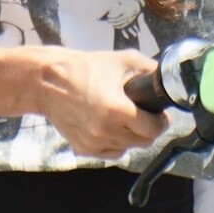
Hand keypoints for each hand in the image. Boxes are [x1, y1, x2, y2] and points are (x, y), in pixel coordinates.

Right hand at [37, 48, 168, 158]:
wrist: (47, 82)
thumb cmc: (84, 68)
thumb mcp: (122, 60)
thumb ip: (149, 70)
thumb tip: (166, 80)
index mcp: (117, 110)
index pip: (154, 129)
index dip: (161, 121)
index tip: (160, 115)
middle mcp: (105, 131)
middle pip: (144, 141)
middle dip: (148, 129)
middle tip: (144, 116)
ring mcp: (93, 143)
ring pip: (128, 148)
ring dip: (132, 136)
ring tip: (125, 119)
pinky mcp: (83, 149)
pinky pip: (111, 152)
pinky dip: (116, 142)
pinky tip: (110, 126)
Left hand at [104, 0, 142, 29]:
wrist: (137, 6)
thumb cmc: (128, 2)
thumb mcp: (122, 1)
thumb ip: (116, 2)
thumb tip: (110, 2)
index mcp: (124, 9)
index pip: (116, 15)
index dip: (111, 16)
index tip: (107, 16)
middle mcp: (127, 15)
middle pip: (117, 20)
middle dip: (111, 21)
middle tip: (107, 20)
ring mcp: (128, 19)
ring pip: (120, 24)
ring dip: (114, 24)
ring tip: (109, 23)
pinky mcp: (129, 22)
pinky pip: (123, 25)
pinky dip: (117, 26)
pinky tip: (114, 25)